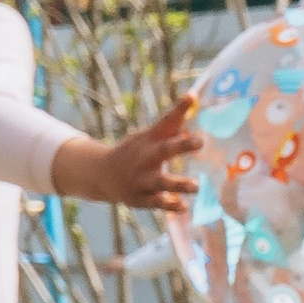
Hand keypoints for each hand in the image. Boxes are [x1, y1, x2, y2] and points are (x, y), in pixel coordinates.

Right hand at [53, 93, 198, 215]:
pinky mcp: (140, 198)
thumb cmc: (135, 153)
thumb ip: (170, 134)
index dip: (180, 109)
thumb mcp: (148, 139)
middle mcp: (144, 158)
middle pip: (163, 150)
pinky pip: (156, 203)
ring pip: (161, 182)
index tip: (193, 96)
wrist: (102, 174)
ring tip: (196, 186)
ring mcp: (141, 178)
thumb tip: (191, 131)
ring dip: (178, 184)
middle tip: (201, 142)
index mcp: (148, 140)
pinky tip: (183, 206)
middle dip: (181, 146)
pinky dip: (169, 205)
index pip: (165, 122)